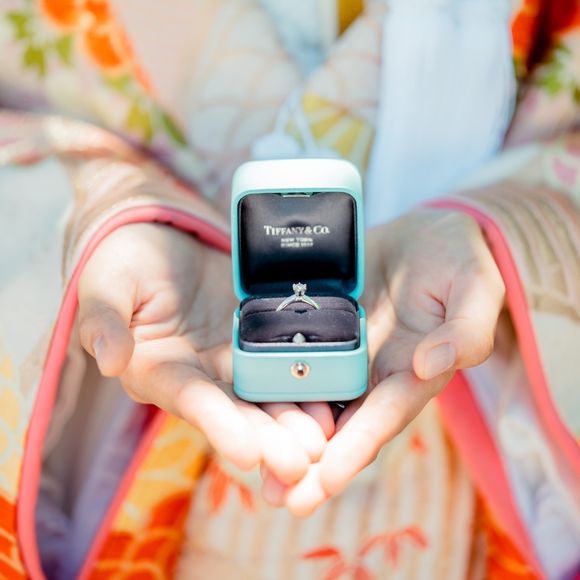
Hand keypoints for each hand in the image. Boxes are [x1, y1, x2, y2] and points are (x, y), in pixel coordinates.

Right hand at [78, 223, 333, 482]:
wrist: (166, 240)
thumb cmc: (126, 261)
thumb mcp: (106, 283)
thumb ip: (105, 320)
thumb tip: (109, 360)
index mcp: (159, 371)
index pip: (190, 401)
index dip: (218, 425)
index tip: (247, 453)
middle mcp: (200, 376)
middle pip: (237, 411)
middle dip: (268, 439)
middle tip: (301, 463)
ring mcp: (233, 359)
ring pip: (267, 396)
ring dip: (295, 422)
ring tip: (324, 444)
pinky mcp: (259, 339)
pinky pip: (286, 365)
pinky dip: (309, 386)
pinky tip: (334, 403)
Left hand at [264, 209, 504, 514]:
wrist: (424, 235)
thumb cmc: (458, 260)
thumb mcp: (475, 287)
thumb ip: (466, 329)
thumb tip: (430, 365)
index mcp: (414, 371)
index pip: (385, 415)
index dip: (358, 448)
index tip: (326, 481)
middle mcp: (374, 371)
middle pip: (343, 424)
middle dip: (312, 464)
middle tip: (277, 499)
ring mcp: (345, 351)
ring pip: (313, 398)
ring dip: (285, 433)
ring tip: (251, 466)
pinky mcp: (321, 327)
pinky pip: (294, 355)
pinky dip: (273, 382)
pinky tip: (242, 401)